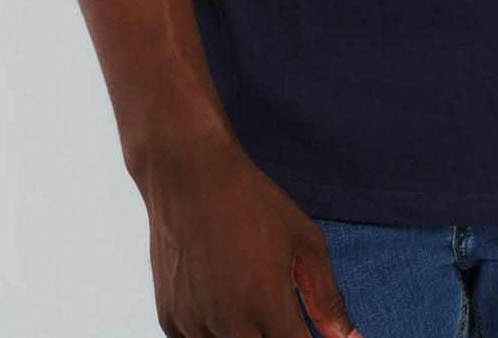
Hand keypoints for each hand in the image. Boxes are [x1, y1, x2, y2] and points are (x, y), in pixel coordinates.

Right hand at [137, 127, 363, 337]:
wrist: (190, 175)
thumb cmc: (251, 202)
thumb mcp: (304, 242)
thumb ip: (328, 297)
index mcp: (266, 304)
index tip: (314, 332)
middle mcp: (228, 323)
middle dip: (280, 336)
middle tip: (282, 308)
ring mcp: (193, 325)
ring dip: (248, 333)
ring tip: (249, 292)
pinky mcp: (169, 320)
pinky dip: (217, 330)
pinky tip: (222, 295)